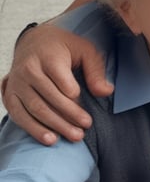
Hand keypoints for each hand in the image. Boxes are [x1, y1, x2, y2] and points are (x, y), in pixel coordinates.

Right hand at [2, 23, 112, 144]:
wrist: (34, 42)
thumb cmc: (65, 48)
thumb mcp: (86, 51)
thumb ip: (96, 71)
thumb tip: (106, 91)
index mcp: (47, 55)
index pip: (60, 79)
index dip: (74, 95)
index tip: (88, 109)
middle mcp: (28, 68)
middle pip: (48, 97)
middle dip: (69, 115)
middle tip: (86, 127)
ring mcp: (17, 82)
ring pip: (34, 108)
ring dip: (55, 125)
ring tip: (74, 136)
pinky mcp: (10, 94)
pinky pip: (18, 114)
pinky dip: (33, 128)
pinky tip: (50, 139)